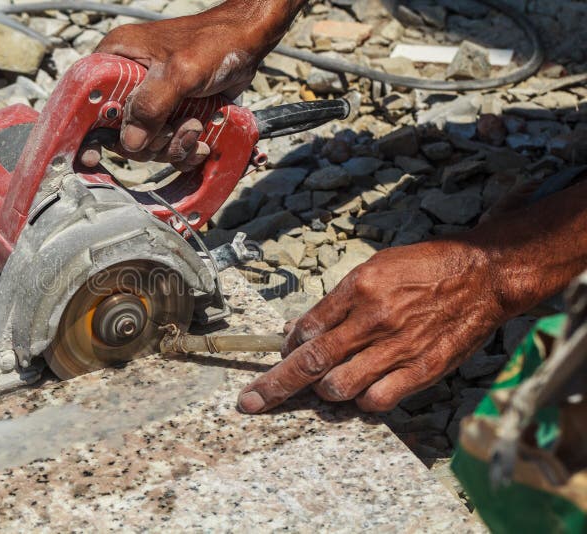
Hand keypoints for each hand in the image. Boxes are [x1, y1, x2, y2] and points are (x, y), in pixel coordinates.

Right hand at [82, 0, 305, 170]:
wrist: (248, 43)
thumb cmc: (213, 42)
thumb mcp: (179, 70)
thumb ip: (152, 104)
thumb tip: (131, 141)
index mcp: (115, 61)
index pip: (87, 102)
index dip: (87, 132)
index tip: (93, 157)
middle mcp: (128, 83)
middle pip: (121, 134)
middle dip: (151, 142)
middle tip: (176, 128)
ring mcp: (151, 102)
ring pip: (147, 145)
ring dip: (174, 146)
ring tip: (197, 127)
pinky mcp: (171, 115)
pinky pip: (168, 146)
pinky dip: (185, 150)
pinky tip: (202, 140)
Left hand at [238, 239, 507, 412]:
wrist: (482, 275)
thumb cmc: (424, 267)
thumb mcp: (374, 267)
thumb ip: (337, 301)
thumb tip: (301, 330)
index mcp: (359, 288)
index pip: (306, 328)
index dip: (286, 348)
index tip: (280, 355)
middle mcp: (374, 319)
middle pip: (311, 363)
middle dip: (274, 387)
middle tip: (250, 403)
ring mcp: (398, 348)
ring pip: (339, 388)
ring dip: (323, 391)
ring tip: (325, 385)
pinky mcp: (422, 370)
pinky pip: (377, 401)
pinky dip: (361, 401)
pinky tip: (361, 391)